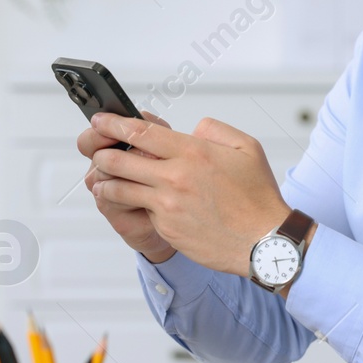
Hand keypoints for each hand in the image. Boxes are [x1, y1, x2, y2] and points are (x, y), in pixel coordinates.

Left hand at [87, 113, 290, 276]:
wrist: (266, 242)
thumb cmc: (258, 196)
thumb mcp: (246, 147)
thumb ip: (214, 130)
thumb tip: (191, 129)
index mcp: (193, 152)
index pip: (140, 132)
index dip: (114, 124)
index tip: (100, 120)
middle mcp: (175, 177)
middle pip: (119, 160)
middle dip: (101, 153)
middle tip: (97, 151)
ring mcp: (168, 205)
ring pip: (119, 189)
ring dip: (107, 182)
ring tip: (105, 179)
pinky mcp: (167, 228)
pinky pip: (140, 211)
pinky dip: (132, 205)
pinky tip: (134, 203)